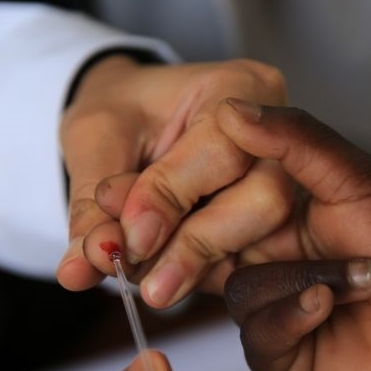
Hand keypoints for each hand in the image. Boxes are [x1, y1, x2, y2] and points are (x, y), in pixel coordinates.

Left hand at [56, 56, 292, 308]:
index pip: (223, 151)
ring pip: (264, 242)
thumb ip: (92, 204)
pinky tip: (171, 275)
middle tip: (147, 284)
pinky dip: (206, 277)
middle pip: (265, 201)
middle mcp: (275, 134)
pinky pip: (254, 263)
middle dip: (198, 246)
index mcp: (239, 86)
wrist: (134, 119)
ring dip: (198, 269)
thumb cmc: (120, 113)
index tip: (130, 238)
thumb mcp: (93, 142)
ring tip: (147, 278)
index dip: (174, 199)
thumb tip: (84, 267)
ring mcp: (285, 182)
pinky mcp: (277, 223)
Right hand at [216, 100, 370, 370]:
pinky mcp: (280, 359)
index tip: (187, 183)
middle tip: (275, 232)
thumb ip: (296, 141)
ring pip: (237, 292)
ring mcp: (270, 312)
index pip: (213, 203)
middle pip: (208, 251)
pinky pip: (257, 336)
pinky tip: (330, 307)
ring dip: (301, 280)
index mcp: (274, 217)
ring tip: (362, 278)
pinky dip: (294, 316)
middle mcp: (265, 263)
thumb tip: (229, 110)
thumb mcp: (356, 180)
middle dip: (228, 241)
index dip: (200, 196)